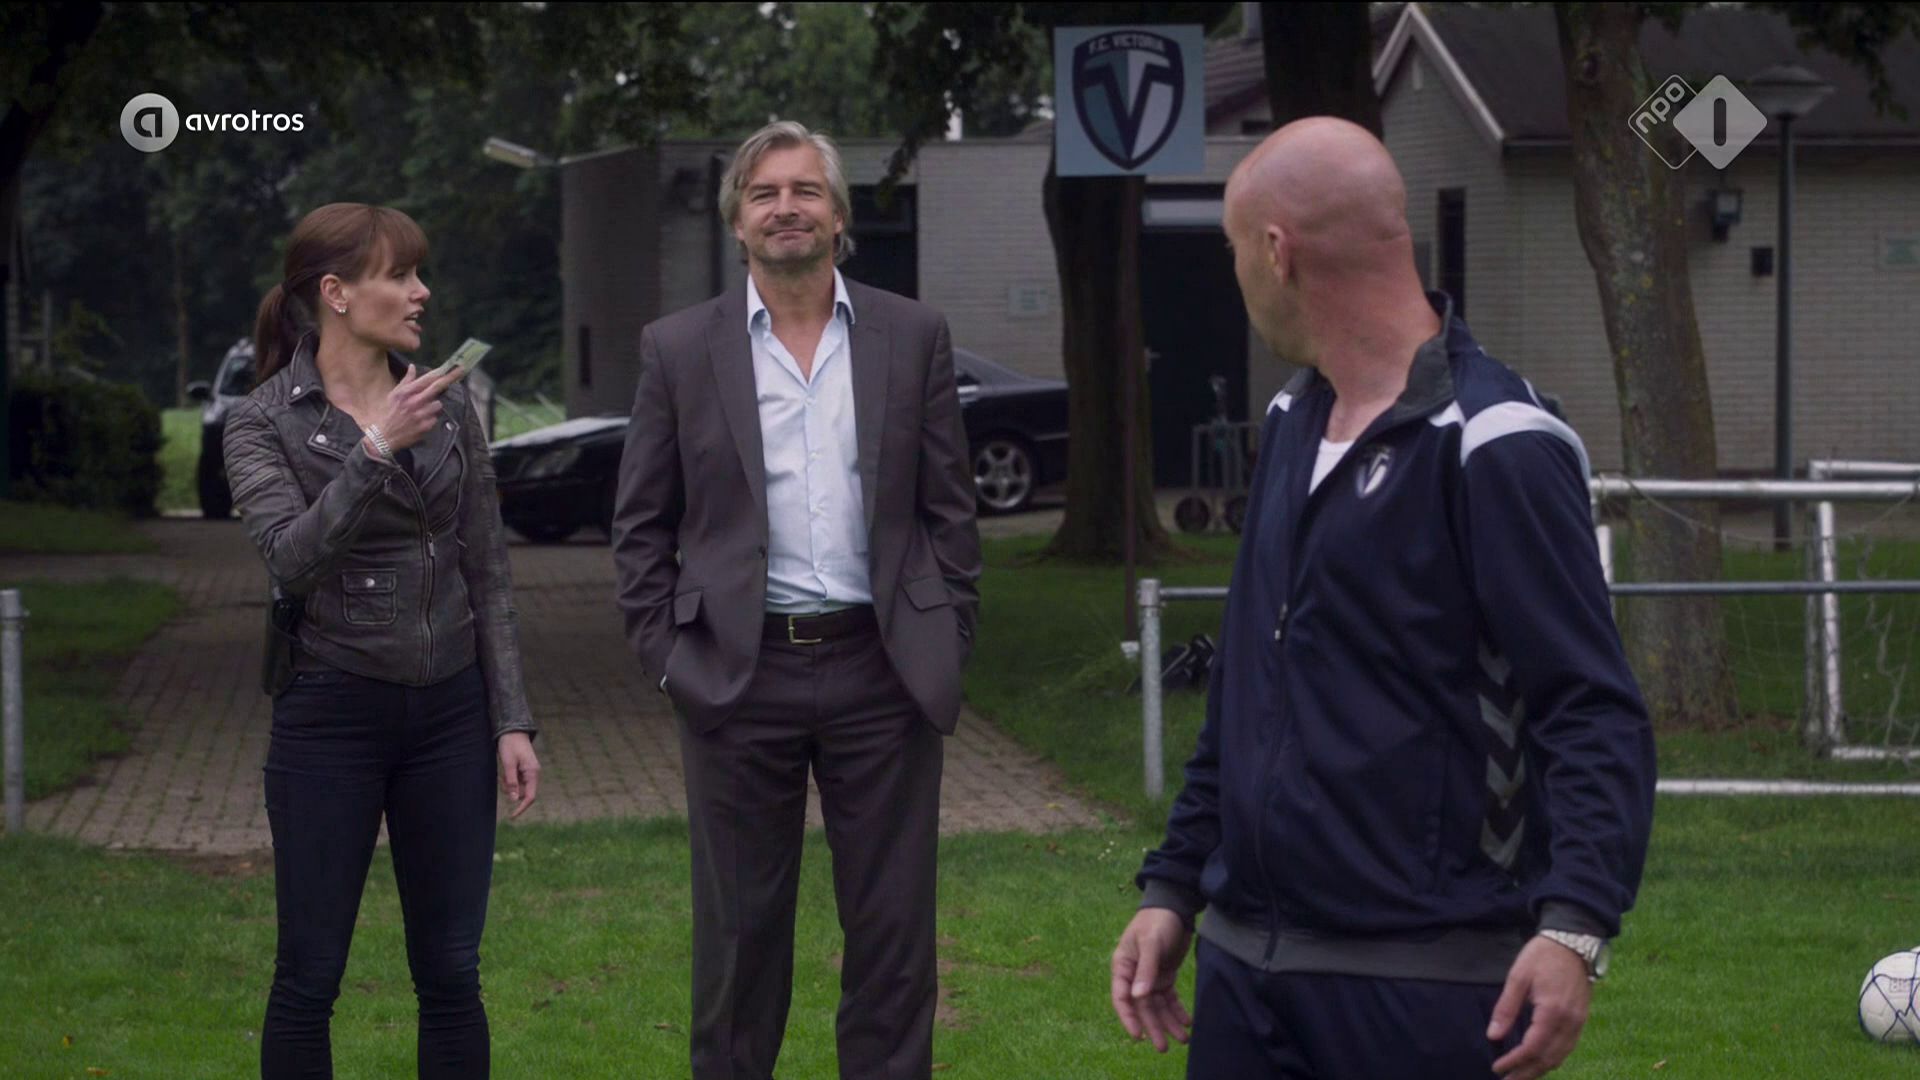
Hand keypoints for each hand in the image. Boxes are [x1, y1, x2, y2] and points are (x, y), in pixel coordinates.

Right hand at [366, 363, 467, 453]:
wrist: (385, 436)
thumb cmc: (389, 413)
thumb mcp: (394, 394)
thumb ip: (406, 381)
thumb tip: (413, 366)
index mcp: (406, 392)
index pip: (427, 379)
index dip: (442, 371)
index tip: (455, 366)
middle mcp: (414, 401)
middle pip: (437, 387)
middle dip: (450, 378)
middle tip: (461, 370)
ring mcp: (421, 414)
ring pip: (438, 404)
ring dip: (433, 405)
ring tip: (422, 409)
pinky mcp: (425, 426)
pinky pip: (435, 417)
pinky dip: (430, 418)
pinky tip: (420, 420)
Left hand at [496, 731, 539, 818]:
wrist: (512, 731)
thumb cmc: (510, 745)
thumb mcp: (508, 764)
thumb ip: (512, 782)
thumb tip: (514, 800)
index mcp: (533, 773)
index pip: (530, 797)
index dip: (521, 808)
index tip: (512, 816)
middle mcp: (533, 774)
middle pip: (523, 793)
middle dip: (511, 791)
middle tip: (500, 780)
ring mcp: (529, 772)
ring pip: (518, 787)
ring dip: (508, 785)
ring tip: (501, 774)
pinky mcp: (523, 769)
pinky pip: (516, 781)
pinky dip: (509, 780)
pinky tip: (503, 771)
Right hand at [1111, 907, 1192, 1051]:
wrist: (1174, 906)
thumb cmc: (1156, 921)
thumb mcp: (1150, 943)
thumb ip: (1145, 969)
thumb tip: (1138, 997)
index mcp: (1123, 966)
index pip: (1122, 997)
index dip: (1129, 1018)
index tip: (1138, 1035)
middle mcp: (1134, 975)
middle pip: (1142, 1007)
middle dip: (1153, 1027)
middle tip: (1163, 1047)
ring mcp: (1150, 977)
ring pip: (1157, 1006)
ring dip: (1168, 1023)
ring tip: (1182, 1040)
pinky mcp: (1165, 975)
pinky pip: (1169, 999)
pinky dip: (1177, 1011)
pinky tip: (1187, 1022)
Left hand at [1489, 935, 1592, 1079]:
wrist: (1573, 942)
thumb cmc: (1542, 956)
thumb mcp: (1518, 977)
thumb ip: (1506, 1008)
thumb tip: (1493, 1036)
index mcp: (1552, 1012)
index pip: (1532, 1048)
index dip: (1514, 1062)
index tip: (1497, 1068)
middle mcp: (1569, 1022)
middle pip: (1547, 1059)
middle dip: (1526, 1073)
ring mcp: (1579, 1022)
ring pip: (1560, 1057)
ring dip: (1540, 1070)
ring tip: (1520, 1076)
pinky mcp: (1581, 1020)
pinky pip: (1568, 1048)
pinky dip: (1553, 1059)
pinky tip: (1540, 1062)